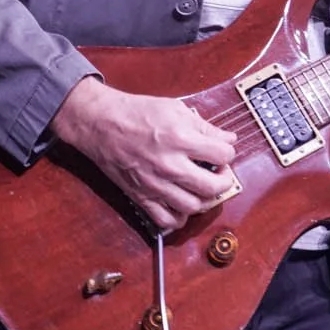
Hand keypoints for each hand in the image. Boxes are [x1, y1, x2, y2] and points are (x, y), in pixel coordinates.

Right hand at [50, 77, 236, 233]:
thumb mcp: (174, 109)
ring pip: (193, 207)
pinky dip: (179, 218)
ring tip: (202, 188)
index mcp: (180, 138)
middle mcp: (169, 165)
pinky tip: (182, 204)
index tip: (222, 151)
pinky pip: (167, 220)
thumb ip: (204, 127)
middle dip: (224, 181)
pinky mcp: (141, 196)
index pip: (222, 154)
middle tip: (220, 173)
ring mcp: (155, 184)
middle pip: (213, 187)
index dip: (227, 152)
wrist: (101, 123)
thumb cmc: (136, 113)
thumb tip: (228, 139)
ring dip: (204, 200)